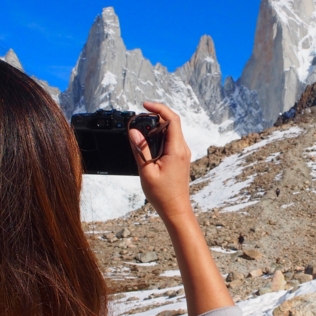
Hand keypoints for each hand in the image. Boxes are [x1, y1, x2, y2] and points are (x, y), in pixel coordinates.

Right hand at [129, 102, 193, 223]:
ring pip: (172, 131)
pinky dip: (160, 136)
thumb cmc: (162, 194)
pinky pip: (171, 140)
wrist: (176, 209)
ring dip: (158, 126)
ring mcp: (182, 153)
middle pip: (172, 123)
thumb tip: (133, 131)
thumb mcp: (146, 171)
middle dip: (156, 116)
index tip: (145, 105)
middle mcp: (182, 149)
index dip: (159, 108)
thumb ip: (140, 149)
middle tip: (140, 117)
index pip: (172, 119)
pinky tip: (149, 142)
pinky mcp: (180, 158)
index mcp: (176, 150)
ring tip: (141, 130)